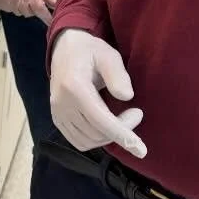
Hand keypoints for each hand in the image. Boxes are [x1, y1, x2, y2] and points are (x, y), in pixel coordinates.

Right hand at [49, 29, 145, 156]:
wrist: (65, 48)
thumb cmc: (90, 50)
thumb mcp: (108, 55)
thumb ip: (117, 75)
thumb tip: (127, 97)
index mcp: (74, 87)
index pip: (100, 120)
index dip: (122, 136)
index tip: (141, 149)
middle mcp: (62, 103)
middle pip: (96, 133)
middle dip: (121, 132)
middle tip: (136, 114)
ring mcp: (57, 112)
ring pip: (87, 141)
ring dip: (109, 137)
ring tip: (122, 120)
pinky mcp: (57, 118)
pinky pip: (78, 141)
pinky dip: (95, 140)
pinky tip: (106, 127)